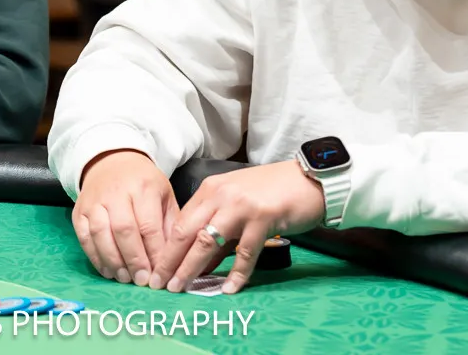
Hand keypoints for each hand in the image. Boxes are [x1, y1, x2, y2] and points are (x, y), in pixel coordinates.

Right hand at [72, 150, 177, 287]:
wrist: (112, 162)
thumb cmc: (143, 183)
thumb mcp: (164, 195)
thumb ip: (170, 224)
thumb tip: (173, 258)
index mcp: (144, 187)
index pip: (149, 224)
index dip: (154, 252)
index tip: (160, 273)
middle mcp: (117, 193)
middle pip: (124, 230)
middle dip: (134, 260)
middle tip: (142, 281)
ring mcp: (94, 202)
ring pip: (101, 235)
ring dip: (114, 261)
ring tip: (125, 279)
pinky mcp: (78, 212)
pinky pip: (84, 238)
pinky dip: (95, 258)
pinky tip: (108, 271)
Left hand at [151, 161, 324, 294]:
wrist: (310, 179)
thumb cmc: (274, 193)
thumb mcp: (238, 207)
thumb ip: (218, 234)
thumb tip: (199, 266)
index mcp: (211, 189)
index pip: (181, 222)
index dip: (166, 249)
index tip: (157, 272)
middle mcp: (222, 195)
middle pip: (187, 232)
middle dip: (170, 261)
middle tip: (160, 285)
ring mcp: (241, 206)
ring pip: (207, 241)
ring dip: (191, 268)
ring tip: (182, 289)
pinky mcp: (263, 218)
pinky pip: (244, 252)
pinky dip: (236, 273)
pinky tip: (229, 289)